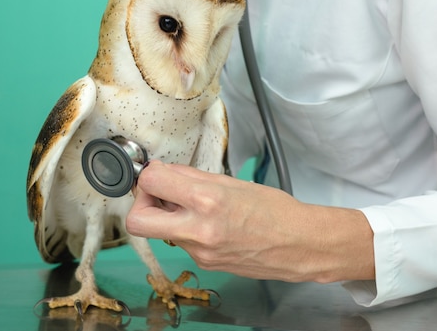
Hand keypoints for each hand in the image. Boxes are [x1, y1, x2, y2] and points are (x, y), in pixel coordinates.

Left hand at [126, 160, 374, 282]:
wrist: (300, 245)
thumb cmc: (275, 210)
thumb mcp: (233, 182)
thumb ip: (193, 177)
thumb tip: (164, 171)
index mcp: (207, 201)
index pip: (151, 183)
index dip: (150, 174)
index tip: (158, 173)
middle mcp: (198, 231)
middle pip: (137, 221)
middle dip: (142, 203)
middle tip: (159, 193)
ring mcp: (199, 252)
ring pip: (160, 232)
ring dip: (168, 215)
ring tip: (194, 206)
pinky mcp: (204, 264)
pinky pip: (182, 243)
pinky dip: (187, 229)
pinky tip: (210, 223)